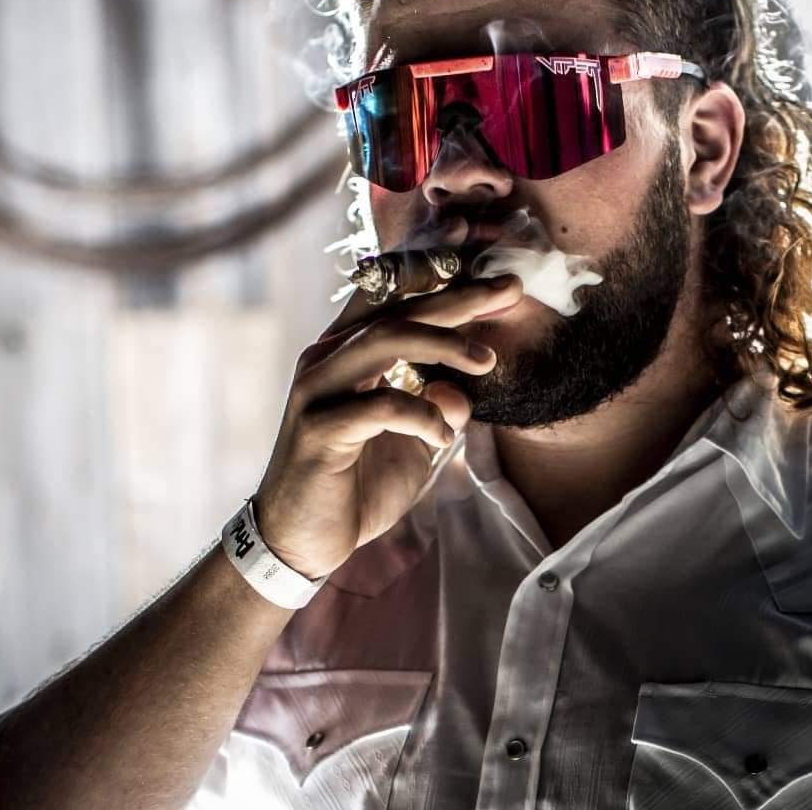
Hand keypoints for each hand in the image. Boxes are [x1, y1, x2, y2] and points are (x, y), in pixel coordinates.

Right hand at [252, 272, 522, 580]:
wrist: (301, 542)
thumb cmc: (353, 486)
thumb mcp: (410, 444)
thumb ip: (436, 410)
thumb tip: (462, 391)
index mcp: (344, 352)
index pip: (389, 295)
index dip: (434, 273)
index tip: (487, 269)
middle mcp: (326, 358)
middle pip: (397, 308)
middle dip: (459, 296)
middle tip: (509, 289)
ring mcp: (317, 390)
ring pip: (385, 339)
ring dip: (444, 345)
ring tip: (487, 362)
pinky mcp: (318, 427)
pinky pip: (381, 404)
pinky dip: (422, 414)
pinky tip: (441, 437)